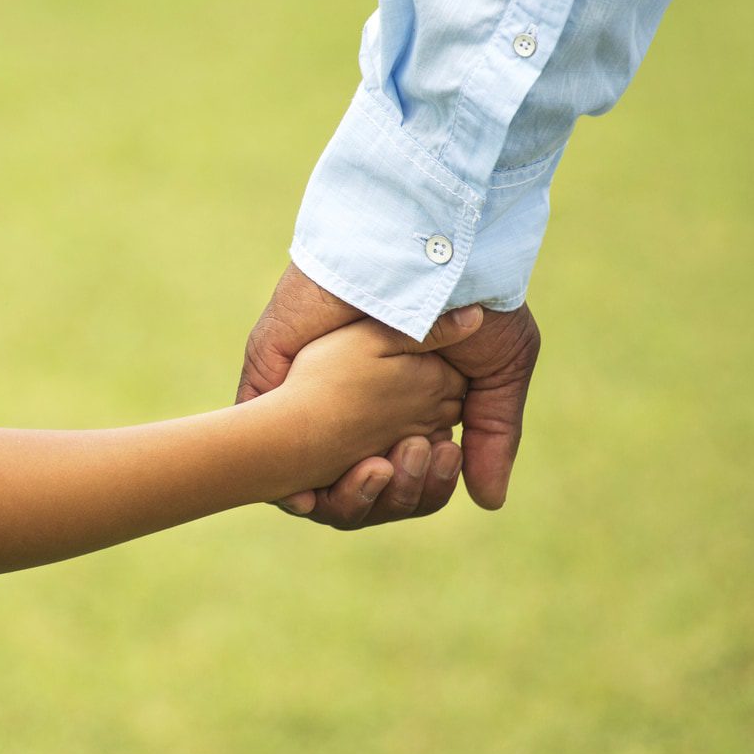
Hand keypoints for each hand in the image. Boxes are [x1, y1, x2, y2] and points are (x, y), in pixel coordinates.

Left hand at [239, 262, 537, 523]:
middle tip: (411, 457)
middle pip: (356, 487)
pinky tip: (304, 493)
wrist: (430, 251)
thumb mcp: (496, 373)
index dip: (419, 489)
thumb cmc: (475, 301)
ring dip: (343, 491)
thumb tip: (489, 502)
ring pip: (306, 476)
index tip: (443, 462)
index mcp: (402, 410)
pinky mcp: (272, 373)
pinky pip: (258, 438)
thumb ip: (492, 436)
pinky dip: (277, 475)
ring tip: (381, 464)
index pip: (400, 478)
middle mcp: (352, 407)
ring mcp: (309, 390)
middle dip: (385, 495)